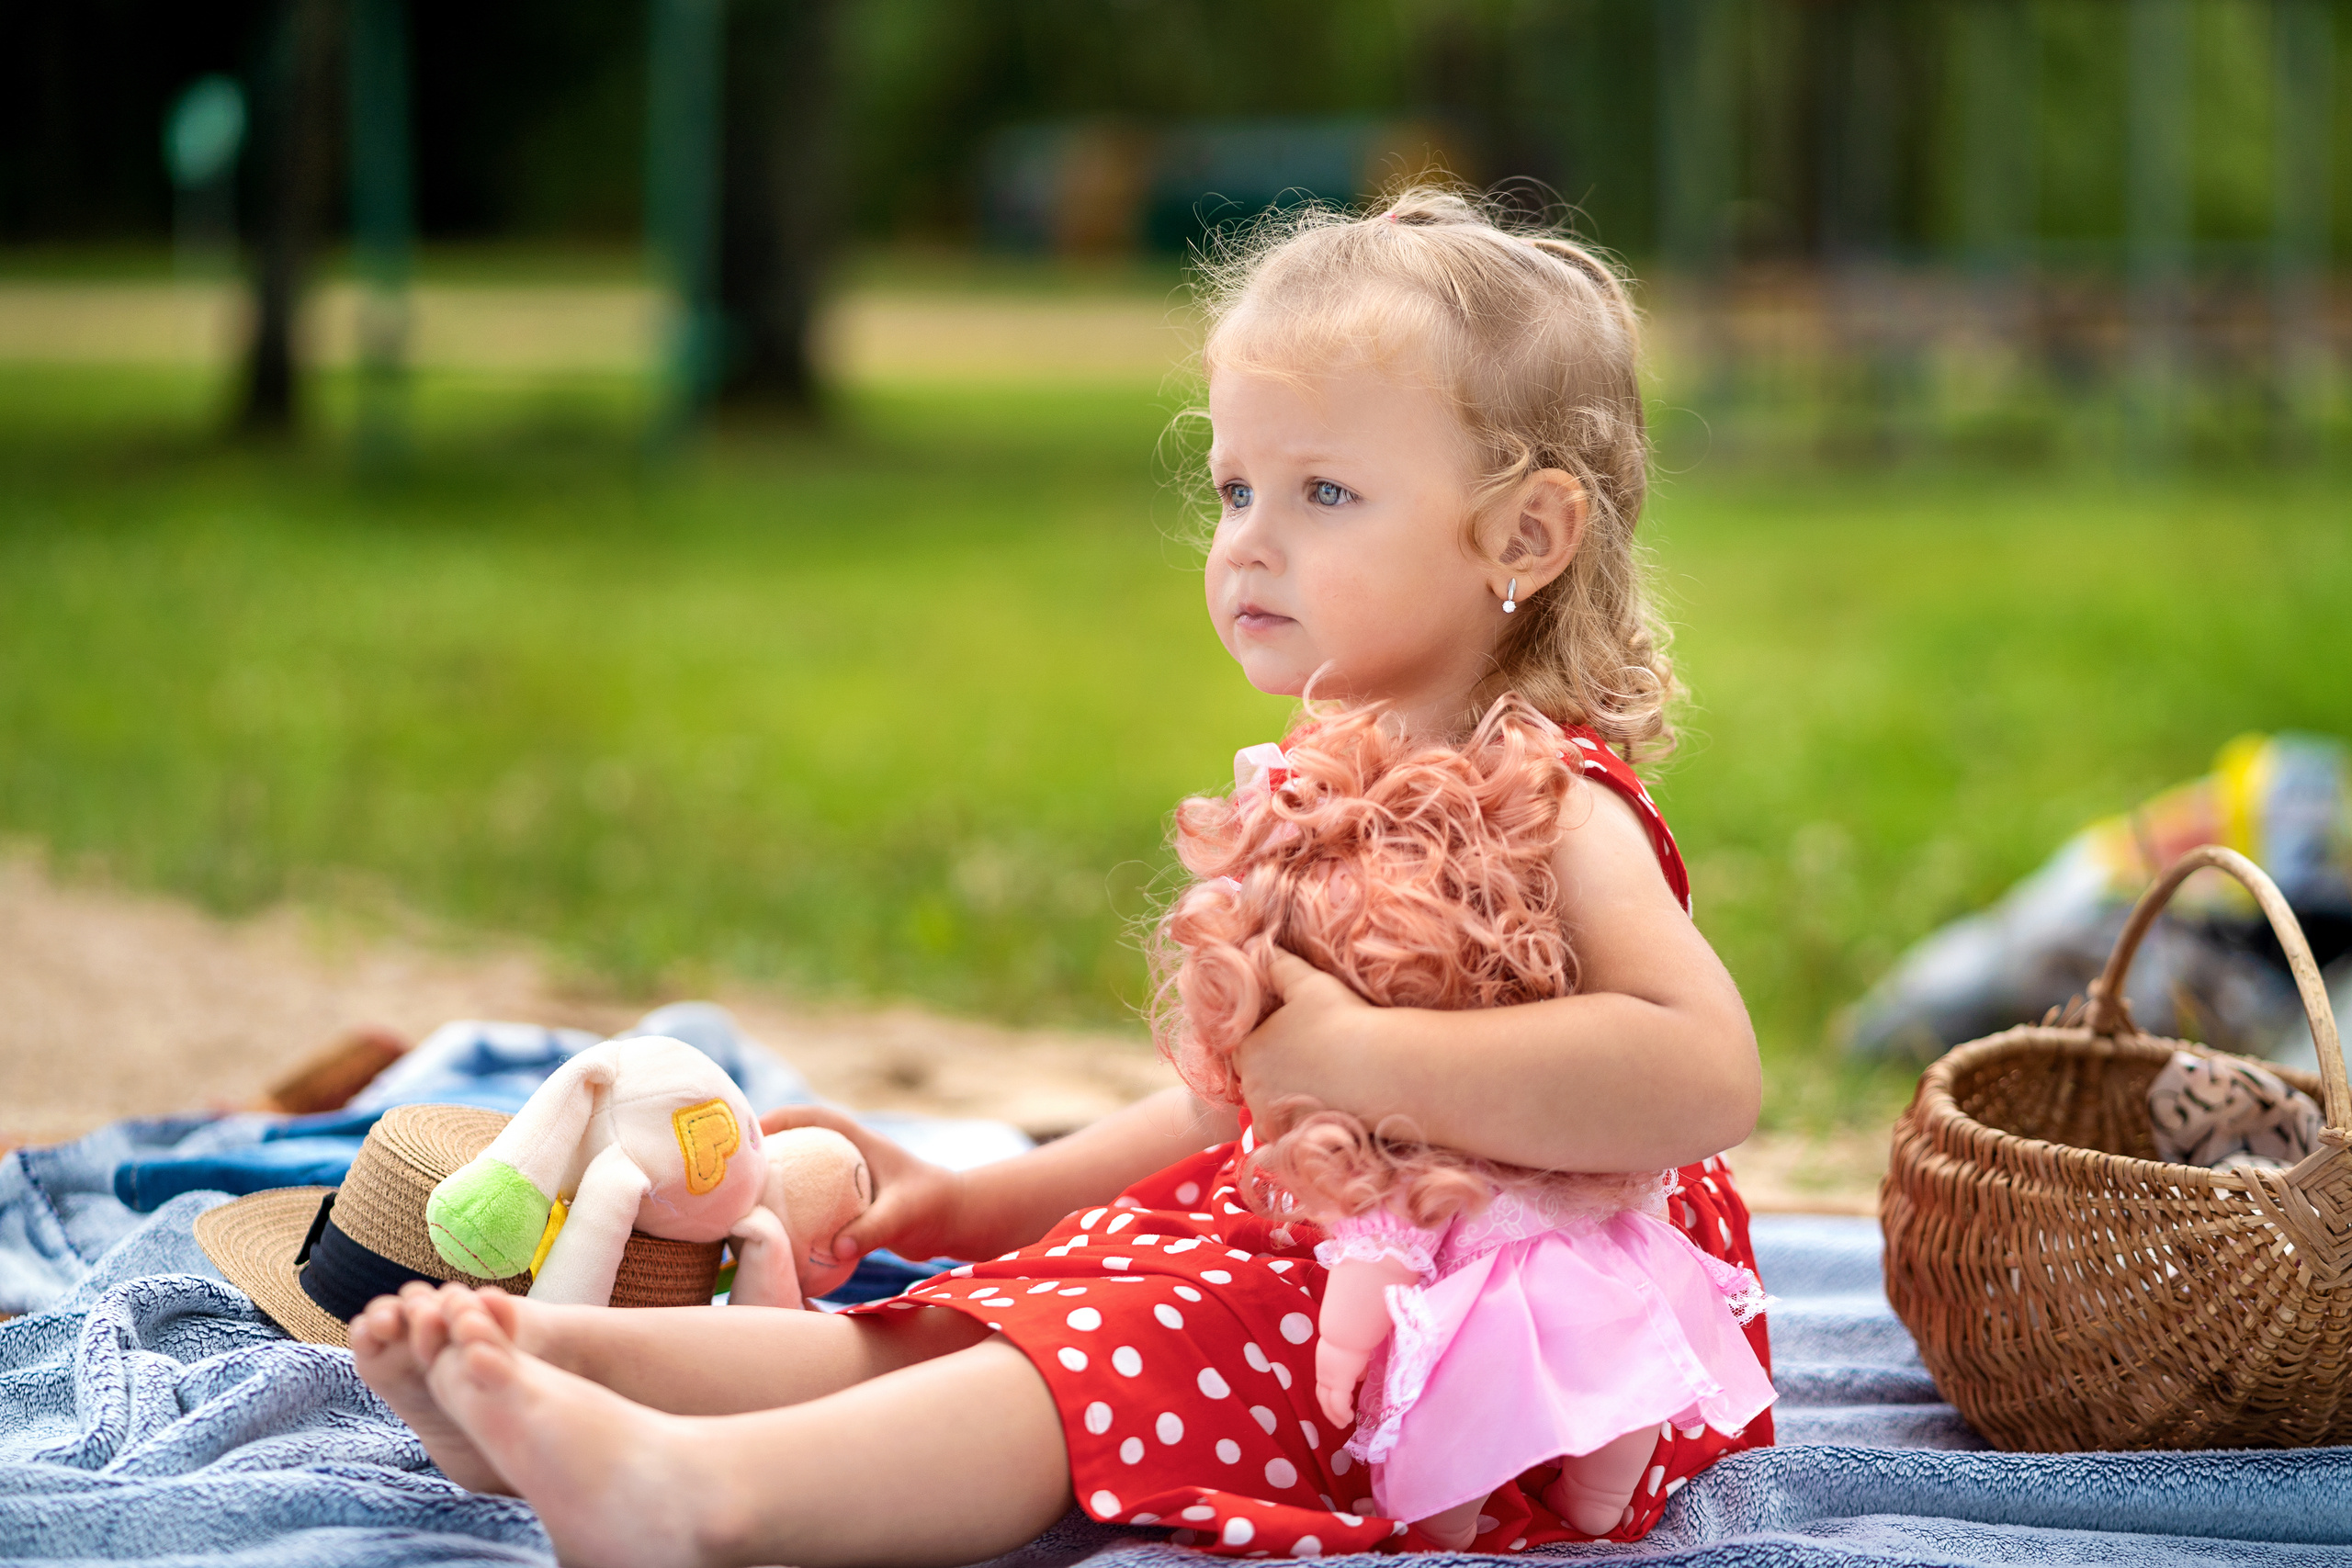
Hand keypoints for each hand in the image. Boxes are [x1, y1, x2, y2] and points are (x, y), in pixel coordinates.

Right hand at [759, 1106, 968, 1266]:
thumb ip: (872, 1230)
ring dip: (774, 1186)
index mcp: (859, 1141)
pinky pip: (809, 1205)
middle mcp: (848, 1156)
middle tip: (732, 1176)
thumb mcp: (904, 1214)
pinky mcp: (846, 1206)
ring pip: (800, 1176)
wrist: (956, 1221)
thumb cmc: (934, 1206)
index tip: (749, 1136)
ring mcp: (845, 1181)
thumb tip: (835, 1250)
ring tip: (740, 1207)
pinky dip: (790, 1214)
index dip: (781, 1119)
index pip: (814, 1118)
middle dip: (766, 1155)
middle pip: (798, 1145)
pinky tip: (770, 1236)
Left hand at [1233, 949, 1376, 1127]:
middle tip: (1312, 1061)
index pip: (1247, 1047)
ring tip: (1322, 1083)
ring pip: (1273, 1106)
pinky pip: (1290, 1133)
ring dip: (1288, 1098)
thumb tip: (1255, 947)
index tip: (1296, 1038)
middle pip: (1258, 1079)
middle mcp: (1252, 1088)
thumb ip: (1276, 964)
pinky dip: (1301, 1122)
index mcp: (1249, 1050)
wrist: (1381, 1068)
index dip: (1269, 1041)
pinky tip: (1326, 1107)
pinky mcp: (1297, 1140)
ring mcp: (1274, 1118)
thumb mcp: (1306, 981)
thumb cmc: (1342, 1019)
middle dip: (1276, 1072)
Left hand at [1315, 1338, 1370, 1428]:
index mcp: (1327, 1362)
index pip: (1326, 1382)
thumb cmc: (1354, 1334)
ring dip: (1334, 1415)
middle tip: (1338, 1420)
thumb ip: (1356, 1364)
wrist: (1349, 1329)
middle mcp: (1324, 1371)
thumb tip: (1360, 1376)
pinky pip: (1338, 1404)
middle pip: (1322, 1394)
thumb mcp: (1355, 1351)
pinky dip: (1342, 1413)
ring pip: (1327, 1402)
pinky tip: (1349, 1419)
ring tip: (1343, 1424)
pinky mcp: (1338, 1383)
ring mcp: (1329, 1377)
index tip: (1344, 1400)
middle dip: (1329, 1409)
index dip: (1331, 1393)